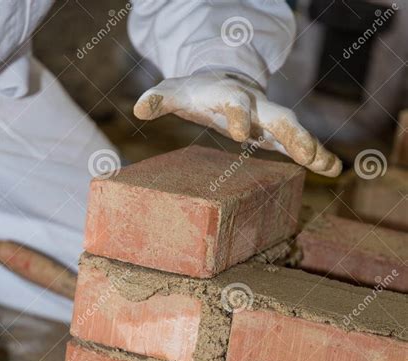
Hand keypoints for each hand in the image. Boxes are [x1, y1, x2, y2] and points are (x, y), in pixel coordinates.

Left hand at [134, 71, 341, 177]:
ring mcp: (270, 119)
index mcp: (229, 95)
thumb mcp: (175, 91)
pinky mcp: (278, 134)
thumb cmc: (196, 91)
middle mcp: (256, 106)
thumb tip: (138, 108)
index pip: (235, 104)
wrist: (223, 80)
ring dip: (312, 147)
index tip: (241, 135)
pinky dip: (318, 155)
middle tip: (303, 153)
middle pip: (277, 116)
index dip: (238, 116)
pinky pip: (302, 144)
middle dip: (291, 134)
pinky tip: (334, 170)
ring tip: (329, 166)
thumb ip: (159, 98)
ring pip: (295, 130)